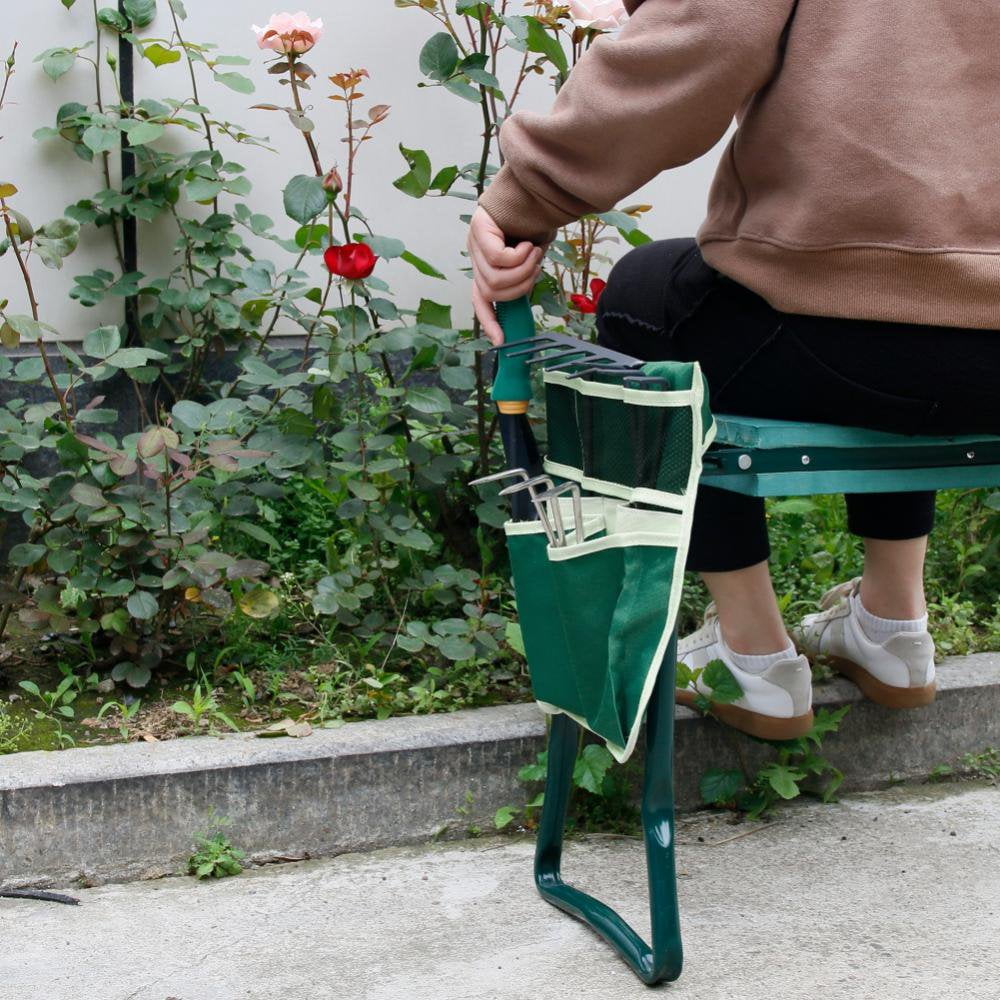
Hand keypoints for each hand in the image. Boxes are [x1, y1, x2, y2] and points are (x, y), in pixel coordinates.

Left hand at [467, 206, 545, 345]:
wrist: (535, 189)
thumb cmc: (535, 224)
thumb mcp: (530, 258)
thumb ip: (522, 275)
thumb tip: (523, 295)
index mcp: (486, 268)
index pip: (481, 301)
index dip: (490, 322)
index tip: (501, 342)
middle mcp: (476, 257)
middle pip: (492, 292)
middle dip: (521, 285)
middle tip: (536, 266)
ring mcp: (474, 244)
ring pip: (496, 278)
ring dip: (523, 270)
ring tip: (535, 253)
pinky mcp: (478, 230)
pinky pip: (498, 259)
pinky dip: (519, 256)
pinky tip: (529, 244)